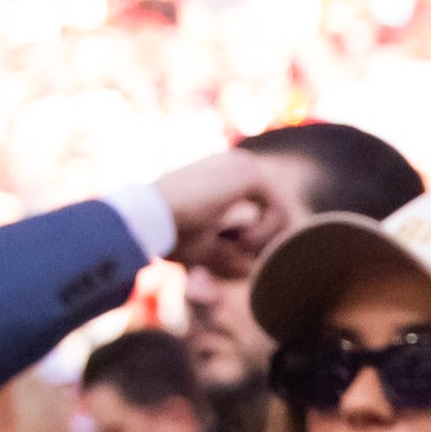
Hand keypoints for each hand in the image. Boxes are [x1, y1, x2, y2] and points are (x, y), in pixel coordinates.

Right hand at [146, 149, 300, 276]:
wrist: (149, 217)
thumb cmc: (170, 234)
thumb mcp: (209, 249)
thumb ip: (235, 253)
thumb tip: (258, 266)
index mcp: (226, 178)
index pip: (265, 211)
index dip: (257, 242)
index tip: (230, 253)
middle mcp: (238, 166)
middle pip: (277, 213)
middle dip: (261, 242)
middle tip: (233, 251)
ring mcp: (245, 165)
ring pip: (281, 214)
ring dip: (260, 241)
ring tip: (231, 244)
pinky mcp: (250, 174)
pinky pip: (280, 213)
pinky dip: (262, 236)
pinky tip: (238, 239)